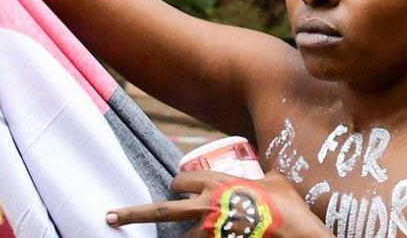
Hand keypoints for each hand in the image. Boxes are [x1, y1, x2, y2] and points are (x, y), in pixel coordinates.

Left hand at [106, 170, 331, 237]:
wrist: (296, 234)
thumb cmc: (288, 207)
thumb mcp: (275, 180)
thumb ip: (261, 176)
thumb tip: (263, 174)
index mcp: (217, 183)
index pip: (181, 180)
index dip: (177, 184)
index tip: (176, 188)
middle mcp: (206, 206)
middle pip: (161, 209)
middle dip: (132, 213)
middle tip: (109, 216)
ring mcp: (208, 232)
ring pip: (182, 237)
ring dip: (187, 237)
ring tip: (183, 232)